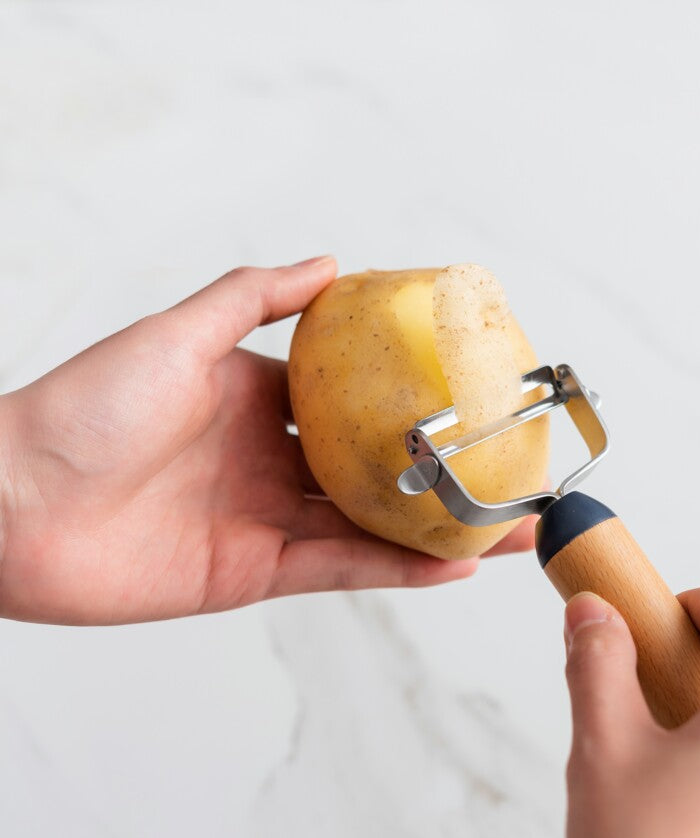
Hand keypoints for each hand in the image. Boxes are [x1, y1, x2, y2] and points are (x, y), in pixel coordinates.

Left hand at [0, 258, 534, 624]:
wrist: (10, 502)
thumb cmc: (80, 408)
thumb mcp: (175, 333)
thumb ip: (253, 298)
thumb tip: (331, 263)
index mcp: (254, 401)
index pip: (351, 405)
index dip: (408, 403)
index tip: (465, 398)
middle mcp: (267, 462)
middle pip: (376, 471)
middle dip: (442, 474)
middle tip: (508, 471)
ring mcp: (266, 520)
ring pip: (371, 527)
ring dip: (440, 528)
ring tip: (509, 526)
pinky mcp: (254, 572)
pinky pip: (339, 569)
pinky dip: (396, 568)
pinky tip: (453, 562)